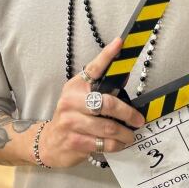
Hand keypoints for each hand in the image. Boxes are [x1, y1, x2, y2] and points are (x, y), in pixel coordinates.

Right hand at [39, 37, 145, 167]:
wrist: (50, 143)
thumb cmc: (72, 117)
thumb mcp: (82, 99)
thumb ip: (102, 88)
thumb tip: (124, 74)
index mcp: (75, 86)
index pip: (93, 68)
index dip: (107, 55)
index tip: (120, 43)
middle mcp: (71, 101)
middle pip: (107, 103)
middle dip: (128, 113)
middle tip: (138, 120)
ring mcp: (71, 122)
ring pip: (108, 127)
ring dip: (125, 133)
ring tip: (130, 135)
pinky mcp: (75, 142)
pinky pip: (103, 143)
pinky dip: (116, 145)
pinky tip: (119, 144)